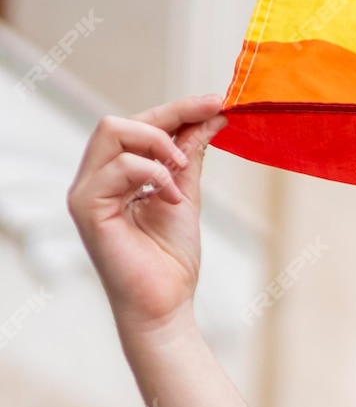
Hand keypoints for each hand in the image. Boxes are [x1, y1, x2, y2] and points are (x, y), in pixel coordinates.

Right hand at [66, 94, 228, 337]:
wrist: (165, 305)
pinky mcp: (87, 208)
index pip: (138, 126)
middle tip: (202, 138)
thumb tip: (210, 119)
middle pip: (118, 121)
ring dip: (159, 146)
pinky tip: (173, 197)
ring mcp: (86, 192)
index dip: (178, 110)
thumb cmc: (170, 261)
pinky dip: (153, 174)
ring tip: (183, 176)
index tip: (217, 101)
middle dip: (168, 119)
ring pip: (112, 132)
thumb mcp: (186, 197)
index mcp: (114, 175)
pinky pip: (117, 167)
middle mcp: (94, 178)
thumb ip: (190, 158)